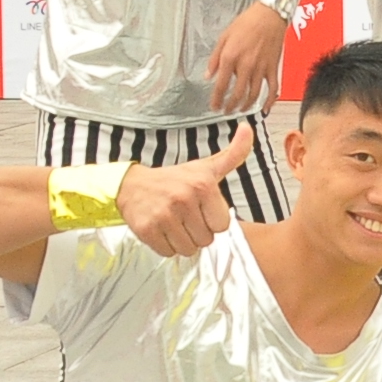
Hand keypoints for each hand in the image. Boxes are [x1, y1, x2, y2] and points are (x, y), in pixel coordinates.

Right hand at [115, 127, 253, 256]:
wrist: (132, 185)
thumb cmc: (175, 179)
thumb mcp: (206, 167)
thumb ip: (234, 153)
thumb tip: (248, 128)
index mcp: (203, 185)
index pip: (223, 225)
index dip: (213, 220)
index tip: (201, 209)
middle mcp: (184, 199)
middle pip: (206, 240)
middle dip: (198, 231)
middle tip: (186, 216)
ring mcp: (164, 215)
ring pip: (188, 249)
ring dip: (183, 241)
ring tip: (174, 223)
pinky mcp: (146, 229)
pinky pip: (168, 252)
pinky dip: (166, 246)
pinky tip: (162, 229)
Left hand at [205, 0, 288, 111]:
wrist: (269, 15)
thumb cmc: (247, 22)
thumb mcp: (223, 37)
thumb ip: (214, 59)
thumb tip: (209, 75)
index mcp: (231, 57)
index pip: (221, 85)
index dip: (216, 99)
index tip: (214, 106)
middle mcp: (245, 65)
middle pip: (237, 93)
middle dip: (230, 106)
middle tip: (226, 111)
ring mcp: (261, 68)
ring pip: (253, 94)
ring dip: (245, 105)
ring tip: (240, 110)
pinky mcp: (273, 68)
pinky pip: (272, 88)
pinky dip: (269, 101)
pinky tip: (265, 108)